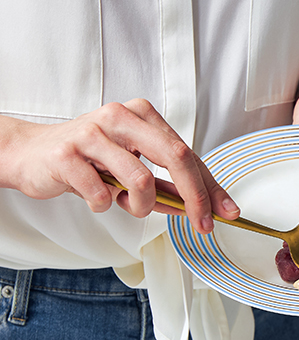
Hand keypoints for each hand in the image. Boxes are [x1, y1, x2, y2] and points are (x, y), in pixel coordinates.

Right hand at [0, 99, 238, 232]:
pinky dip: (105, 206)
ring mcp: (93, 132)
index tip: (225, 212)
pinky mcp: (68, 153)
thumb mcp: (133, 169)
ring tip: (126, 203)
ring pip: (141, 179)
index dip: (210, 187)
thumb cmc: (88, 160)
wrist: (32, 155)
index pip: (188, 153)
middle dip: (195, 197)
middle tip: (200, 224)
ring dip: (141, 206)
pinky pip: (102, 193)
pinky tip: (96, 198)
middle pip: (176, 156)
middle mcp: (121, 116)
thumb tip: (204, 208)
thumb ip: (167, 187)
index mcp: (142, 115)